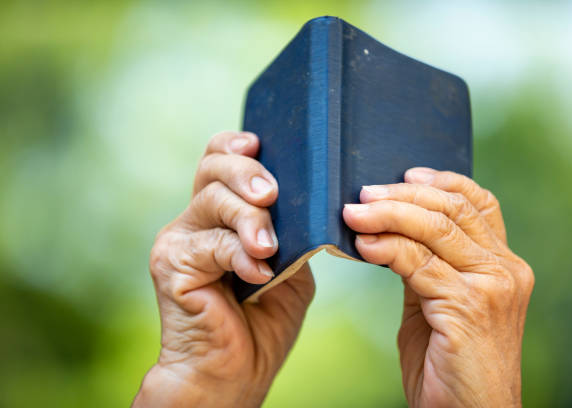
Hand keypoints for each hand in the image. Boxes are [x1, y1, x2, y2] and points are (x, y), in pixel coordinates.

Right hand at [133, 131, 314, 407]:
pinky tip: (258, 272)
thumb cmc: (261, 321)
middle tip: (270, 193)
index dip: (236, 145)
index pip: (219, 161)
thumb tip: (308, 202)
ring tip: (269, 245)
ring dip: (248, 218)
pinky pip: (211, 244)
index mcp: (221, 216)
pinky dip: (239, 254)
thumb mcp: (289, 265)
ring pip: (211, 200)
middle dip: (246, 172)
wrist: (233, 372)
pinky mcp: (171, 265)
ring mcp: (179, 241)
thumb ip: (293, 232)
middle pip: (213, 168)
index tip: (259, 143)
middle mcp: (195, 221)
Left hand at [343, 168, 533, 407]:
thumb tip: (388, 231)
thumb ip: (426, 266)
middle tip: (364, 193)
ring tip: (355, 211)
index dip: (442, 180)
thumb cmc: (450, 361)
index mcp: (503, 264)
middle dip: (403, 194)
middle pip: (452, 209)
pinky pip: (419, 264)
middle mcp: (505, 270)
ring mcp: (491, 287)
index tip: (405, 173)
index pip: (479, 203)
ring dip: (388, 214)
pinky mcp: (468, 308)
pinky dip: (387, 248)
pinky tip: (363, 244)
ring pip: (434, 229)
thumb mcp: (440, 302)